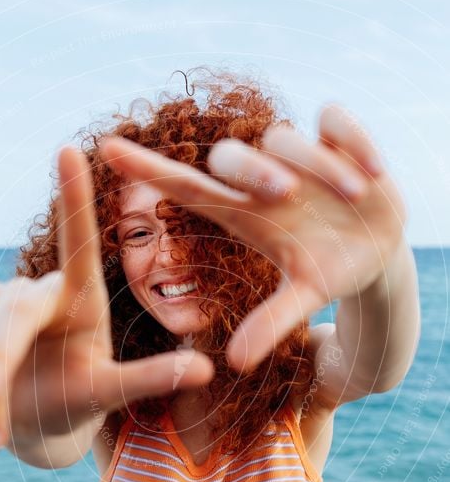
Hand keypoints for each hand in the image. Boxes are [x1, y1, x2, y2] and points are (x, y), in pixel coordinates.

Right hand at [0, 148, 213, 448]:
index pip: (79, 244)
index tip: (68, 148)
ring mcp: (5, 303)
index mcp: (84, 299)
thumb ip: (152, 379)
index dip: (73, 199)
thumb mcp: (112, 392)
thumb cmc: (80, 401)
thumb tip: (209, 369)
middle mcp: (44, 292)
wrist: (35, 420)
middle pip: (16, 314)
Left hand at [100, 105, 406, 370]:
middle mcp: (263, 181)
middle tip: (288, 195)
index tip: (106, 148)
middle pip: (229, 155)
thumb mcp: (305, 297)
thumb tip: (236, 362)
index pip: (185, 186)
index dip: (146, 168)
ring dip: (319, 166)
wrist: (377, 248)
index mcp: (244, 214)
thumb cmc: (328, 270)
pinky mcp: (337, 137)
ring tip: (354, 194)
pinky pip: (334, 119)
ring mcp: (298, 156)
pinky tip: (371, 169)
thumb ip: (270, 323)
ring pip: (285, 137)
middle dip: (254, 170)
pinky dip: (351, 140)